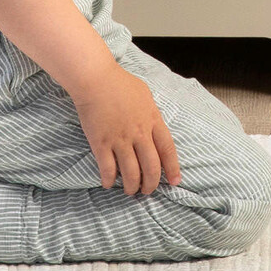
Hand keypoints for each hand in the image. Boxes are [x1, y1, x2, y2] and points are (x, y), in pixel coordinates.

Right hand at [74, 63, 181, 194]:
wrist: (96, 79)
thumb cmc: (121, 84)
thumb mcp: (145, 96)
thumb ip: (152, 115)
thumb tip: (155, 129)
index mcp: (152, 120)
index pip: (167, 149)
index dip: (172, 168)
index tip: (174, 182)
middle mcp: (139, 133)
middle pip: (151, 166)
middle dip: (151, 184)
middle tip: (147, 190)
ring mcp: (120, 139)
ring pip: (131, 173)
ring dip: (131, 186)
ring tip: (130, 190)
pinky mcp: (101, 143)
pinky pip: (108, 169)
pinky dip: (109, 180)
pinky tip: (109, 183)